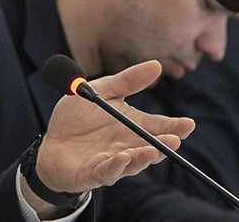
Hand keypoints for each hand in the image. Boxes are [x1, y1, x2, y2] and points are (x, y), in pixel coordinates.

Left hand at [36, 60, 194, 193]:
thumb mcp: (100, 92)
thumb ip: (127, 81)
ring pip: (134, 162)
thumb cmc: (77, 118)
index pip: (157, 126)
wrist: (51, 141)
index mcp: (130, 126)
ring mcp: (113, 161)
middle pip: (150, 146)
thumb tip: (156, 65)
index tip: (188, 123)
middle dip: (164, 144)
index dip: (173, 126)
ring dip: (144, 157)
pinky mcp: (94, 172)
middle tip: (175, 139)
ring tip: (153, 150)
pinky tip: (122, 157)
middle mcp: (127, 145)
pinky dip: (116, 165)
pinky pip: (108, 171)